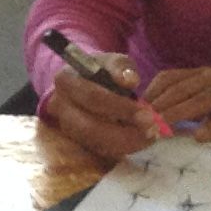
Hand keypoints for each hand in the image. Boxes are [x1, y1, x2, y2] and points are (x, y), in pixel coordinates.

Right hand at [39, 51, 160, 160]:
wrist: (85, 83)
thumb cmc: (101, 71)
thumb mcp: (112, 61)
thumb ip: (121, 67)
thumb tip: (130, 81)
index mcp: (66, 81)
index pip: (93, 97)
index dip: (120, 107)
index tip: (147, 113)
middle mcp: (59, 106)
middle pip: (89, 127)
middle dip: (123, 133)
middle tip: (151, 131)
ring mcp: (65, 127)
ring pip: (94, 143)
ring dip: (125, 144)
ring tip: (150, 136)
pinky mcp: (75, 140)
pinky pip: (98, 150)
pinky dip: (121, 148)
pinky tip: (140, 141)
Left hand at [142, 66, 210, 142]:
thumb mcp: (205, 96)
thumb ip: (183, 102)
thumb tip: (150, 117)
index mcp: (201, 73)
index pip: (170, 78)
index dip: (151, 93)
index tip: (134, 111)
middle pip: (181, 89)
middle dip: (159, 107)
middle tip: (142, 124)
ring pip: (202, 99)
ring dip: (179, 114)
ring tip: (162, 128)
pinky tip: (200, 136)